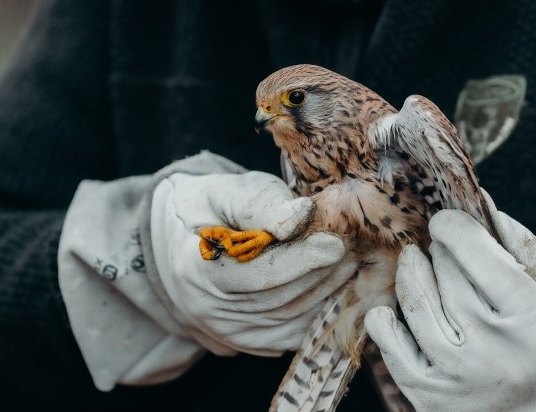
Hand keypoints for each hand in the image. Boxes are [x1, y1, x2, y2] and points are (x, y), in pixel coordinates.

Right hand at [150, 171, 358, 355]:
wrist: (180, 239)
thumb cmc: (210, 208)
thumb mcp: (226, 192)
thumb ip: (261, 204)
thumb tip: (301, 216)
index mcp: (194, 271)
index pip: (257, 275)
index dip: (300, 260)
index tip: (335, 242)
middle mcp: (207, 311)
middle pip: (279, 299)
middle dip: (321, 273)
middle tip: (354, 246)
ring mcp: (227, 333)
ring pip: (291, 318)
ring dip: (327, 290)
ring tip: (350, 260)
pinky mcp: (247, 343)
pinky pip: (293, 333)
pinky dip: (319, 311)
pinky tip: (335, 284)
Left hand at [364, 197, 535, 411]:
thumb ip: (525, 247)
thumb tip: (480, 201)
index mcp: (534, 325)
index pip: (481, 260)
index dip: (456, 228)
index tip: (446, 219)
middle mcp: (493, 355)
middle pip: (447, 277)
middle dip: (440, 250)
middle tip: (442, 244)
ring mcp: (459, 377)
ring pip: (417, 305)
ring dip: (412, 273)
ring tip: (417, 262)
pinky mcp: (433, 397)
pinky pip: (392, 349)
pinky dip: (385, 322)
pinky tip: (394, 308)